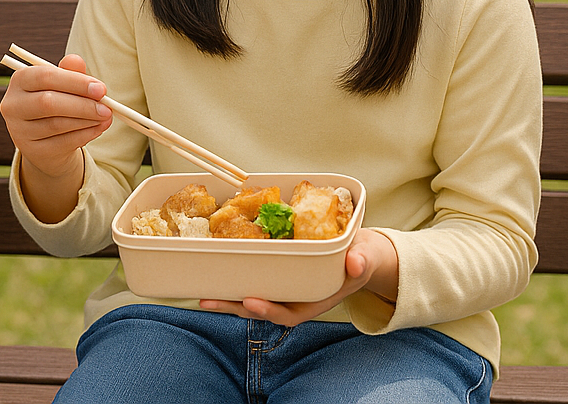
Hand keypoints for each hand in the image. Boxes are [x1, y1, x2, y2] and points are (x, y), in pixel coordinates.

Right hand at [0, 53, 112, 176]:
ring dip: (87, 120)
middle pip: (48, 102)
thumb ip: (70, 71)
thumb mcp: (62, 84)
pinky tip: (98, 128)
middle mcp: (13, 106)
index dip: (74, 81)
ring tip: (106, 116)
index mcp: (19, 81)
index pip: (44, 76)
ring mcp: (20, 131)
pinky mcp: (33, 151)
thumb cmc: (56, 102)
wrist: (46, 139)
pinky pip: (63, 142)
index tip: (101, 88)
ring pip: (57, 124)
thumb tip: (77, 60)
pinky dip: (85, 134)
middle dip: (82, 104)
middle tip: (107, 107)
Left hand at [198, 229, 398, 325]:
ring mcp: (284, 289)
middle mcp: (295, 299)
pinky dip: (234, 277)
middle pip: (262, 308)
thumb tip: (356, 264)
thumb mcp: (365, 258)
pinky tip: (214, 270)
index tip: (250, 302)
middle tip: (209, 300)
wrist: (358, 252)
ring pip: (252, 296)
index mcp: (315, 300)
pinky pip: (253, 279)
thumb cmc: (361, 257)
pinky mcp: (276, 274)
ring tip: (202, 293)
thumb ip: (361, 262)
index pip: (289, 314)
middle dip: (235, 307)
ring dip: (228, 296)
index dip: (269, 311)